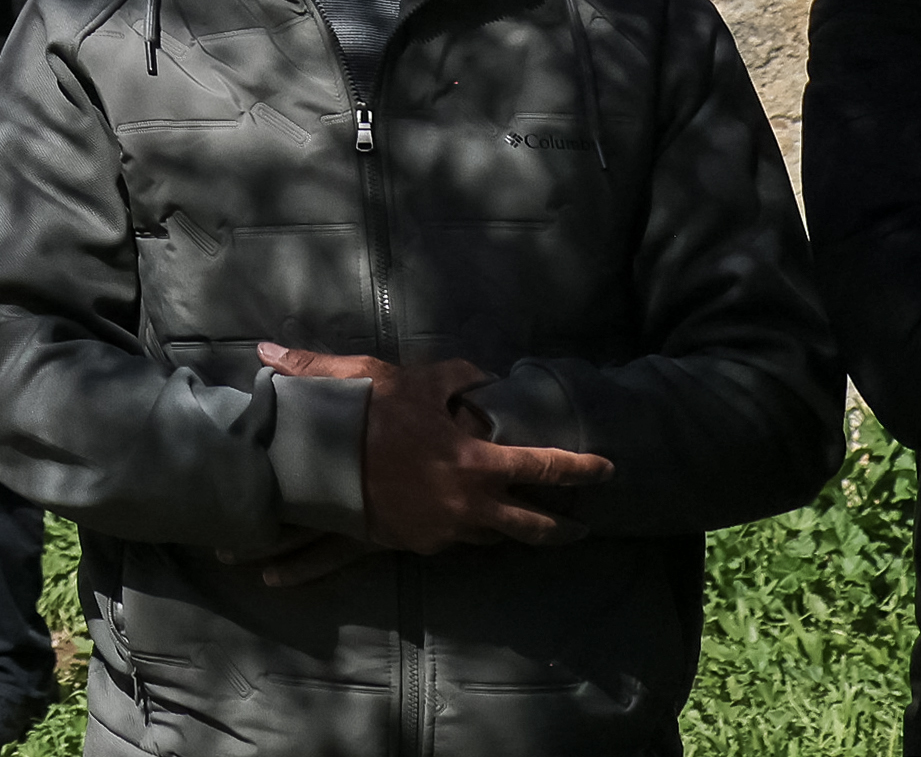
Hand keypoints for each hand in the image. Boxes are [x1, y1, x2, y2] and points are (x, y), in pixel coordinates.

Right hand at [260, 348, 610, 558]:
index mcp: (475, 462)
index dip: (582, 468)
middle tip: (581, 527)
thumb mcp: (405, 380)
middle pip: (535, 527)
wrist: (312, 464)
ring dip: (507, 526)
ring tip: (516, 519)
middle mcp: (471, 504)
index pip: (546, 468)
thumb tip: (480, 375)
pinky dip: (461, 525)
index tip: (608, 469)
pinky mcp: (419, 544)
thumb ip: (450, 375)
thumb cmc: (365, 418)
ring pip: (493, 535)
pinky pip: (453, 538)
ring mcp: (446, 530)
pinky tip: (454, 514)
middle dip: (564, 529)